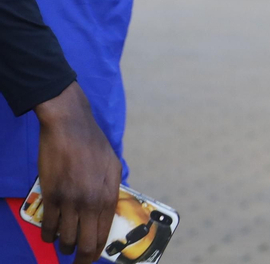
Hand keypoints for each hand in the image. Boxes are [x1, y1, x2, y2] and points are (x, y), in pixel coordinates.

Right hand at [35, 82, 119, 263]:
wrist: (70, 127)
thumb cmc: (94, 145)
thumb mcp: (113, 166)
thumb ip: (111, 190)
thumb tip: (108, 212)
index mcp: (109, 194)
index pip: (104, 234)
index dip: (97, 251)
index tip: (92, 258)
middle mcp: (90, 201)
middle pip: (85, 243)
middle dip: (81, 259)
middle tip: (77, 263)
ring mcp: (70, 200)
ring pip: (65, 238)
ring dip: (64, 245)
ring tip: (64, 245)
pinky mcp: (51, 195)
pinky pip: (48, 226)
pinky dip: (48, 235)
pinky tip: (49, 235)